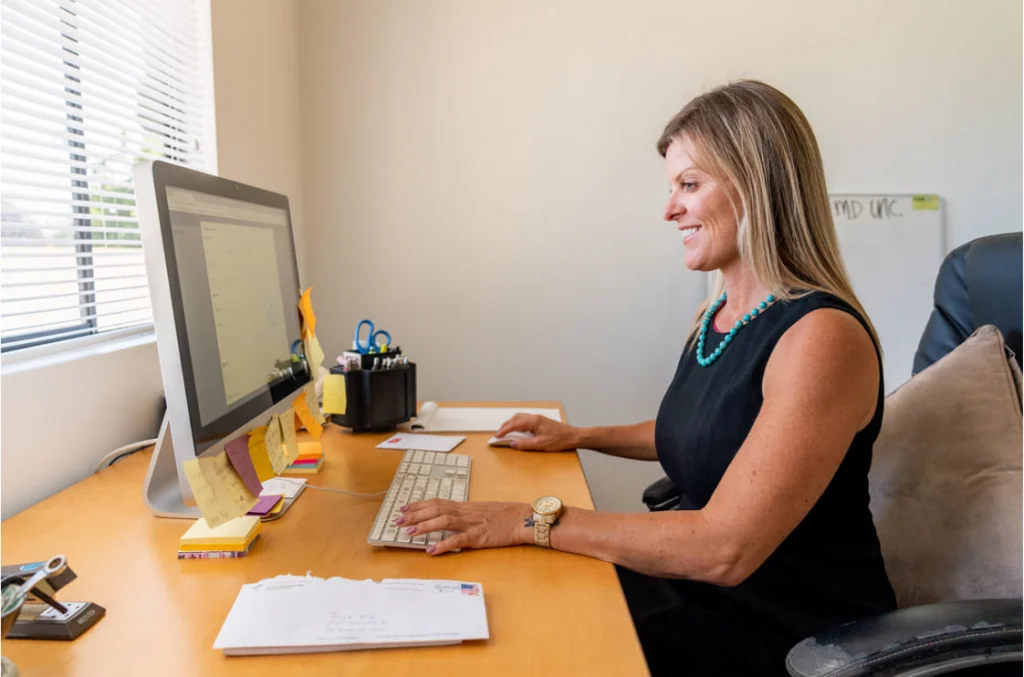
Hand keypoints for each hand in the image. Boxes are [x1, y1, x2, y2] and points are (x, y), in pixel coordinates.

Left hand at [396, 499, 531, 554]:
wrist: (524, 518)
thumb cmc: (506, 515)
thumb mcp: (483, 510)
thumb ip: (466, 514)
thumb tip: (449, 518)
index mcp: (466, 506)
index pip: (438, 502)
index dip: (419, 505)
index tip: (404, 508)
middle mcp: (465, 512)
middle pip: (436, 509)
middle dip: (415, 514)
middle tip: (397, 520)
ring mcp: (472, 524)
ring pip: (443, 521)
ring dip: (424, 526)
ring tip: (408, 532)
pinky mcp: (479, 537)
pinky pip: (458, 540)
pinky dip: (443, 545)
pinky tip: (431, 550)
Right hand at [495, 414, 578, 450]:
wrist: (573, 436)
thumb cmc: (559, 440)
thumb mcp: (540, 445)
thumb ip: (525, 444)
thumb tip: (512, 444)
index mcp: (534, 421)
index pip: (514, 424)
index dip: (504, 430)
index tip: (497, 436)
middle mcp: (535, 417)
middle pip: (516, 418)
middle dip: (505, 425)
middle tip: (499, 434)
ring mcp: (538, 419)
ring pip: (520, 418)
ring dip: (511, 423)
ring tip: (506, 431)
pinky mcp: (541, 422)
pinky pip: (525, 420)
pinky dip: (518, 424)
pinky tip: (518, 430)